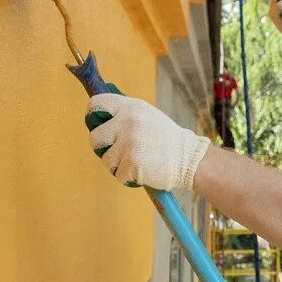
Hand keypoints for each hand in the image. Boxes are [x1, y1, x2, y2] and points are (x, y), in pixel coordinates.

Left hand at [85, 94, 210, 190]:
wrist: (189, 158)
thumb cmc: (166, 138)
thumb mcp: (146, 115)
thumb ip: (124, 114)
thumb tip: (98, 117)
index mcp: (130, 107)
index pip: (96, 104)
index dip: (92, 116)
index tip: (97, 124)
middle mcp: (127, 122)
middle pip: (94, 137)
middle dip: (103, 147)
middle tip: (118, 150)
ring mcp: (129, 144)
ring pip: (105, 159)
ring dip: (117, 164)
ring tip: (135, 161)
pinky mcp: (131, 164)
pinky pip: (118, 174)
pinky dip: (128, 176)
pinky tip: (142, 170)